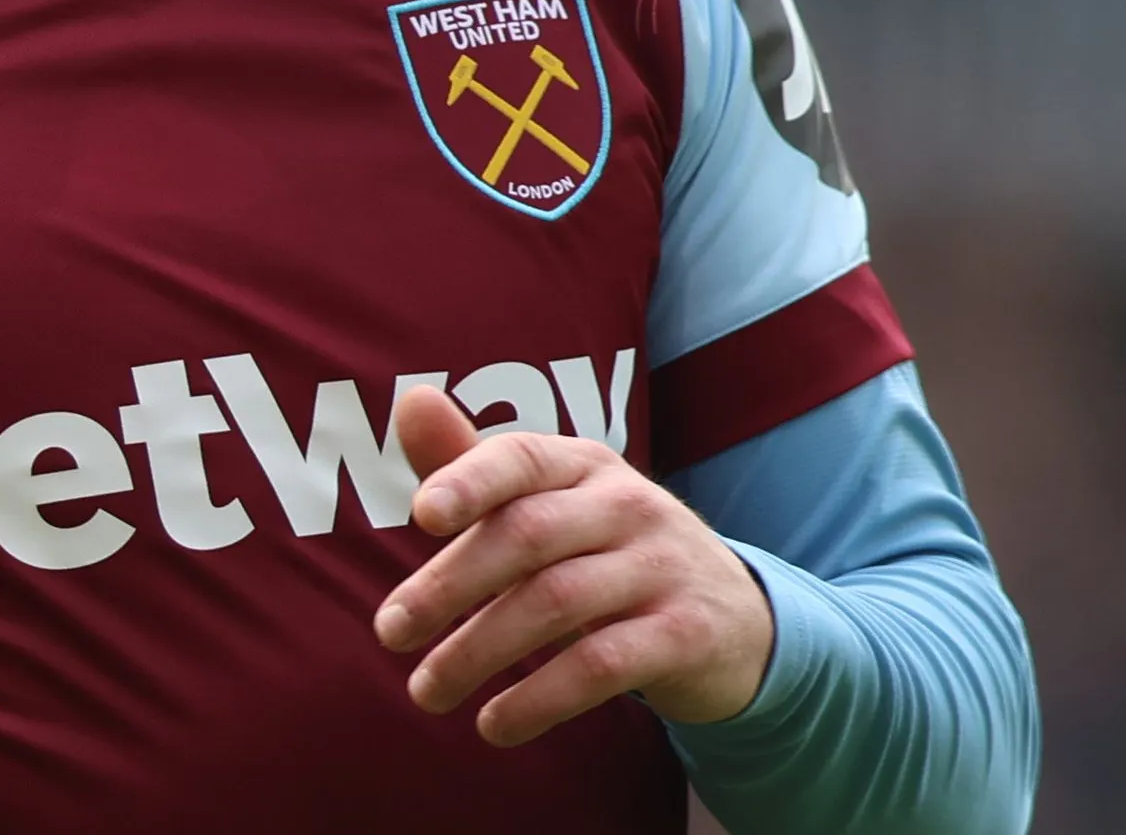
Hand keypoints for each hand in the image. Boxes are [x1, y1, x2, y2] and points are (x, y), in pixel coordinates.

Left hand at [370, 386, 772, 744]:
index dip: (470, 480)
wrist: (735, 619)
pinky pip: (602, 665)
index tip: (420, 515)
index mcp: (584, 465)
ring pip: (556, 603)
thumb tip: (410, 402)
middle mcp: (627, 505)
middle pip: (527, 535)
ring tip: (426, 692)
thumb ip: (475, 467)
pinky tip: (494, 724)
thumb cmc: (609, 553)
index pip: (521, 458)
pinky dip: (540, 698)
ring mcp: (661, 568)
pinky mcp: (684, 635)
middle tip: (389, 632)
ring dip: (478, 651)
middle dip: (450, 584)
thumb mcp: (551, 505)